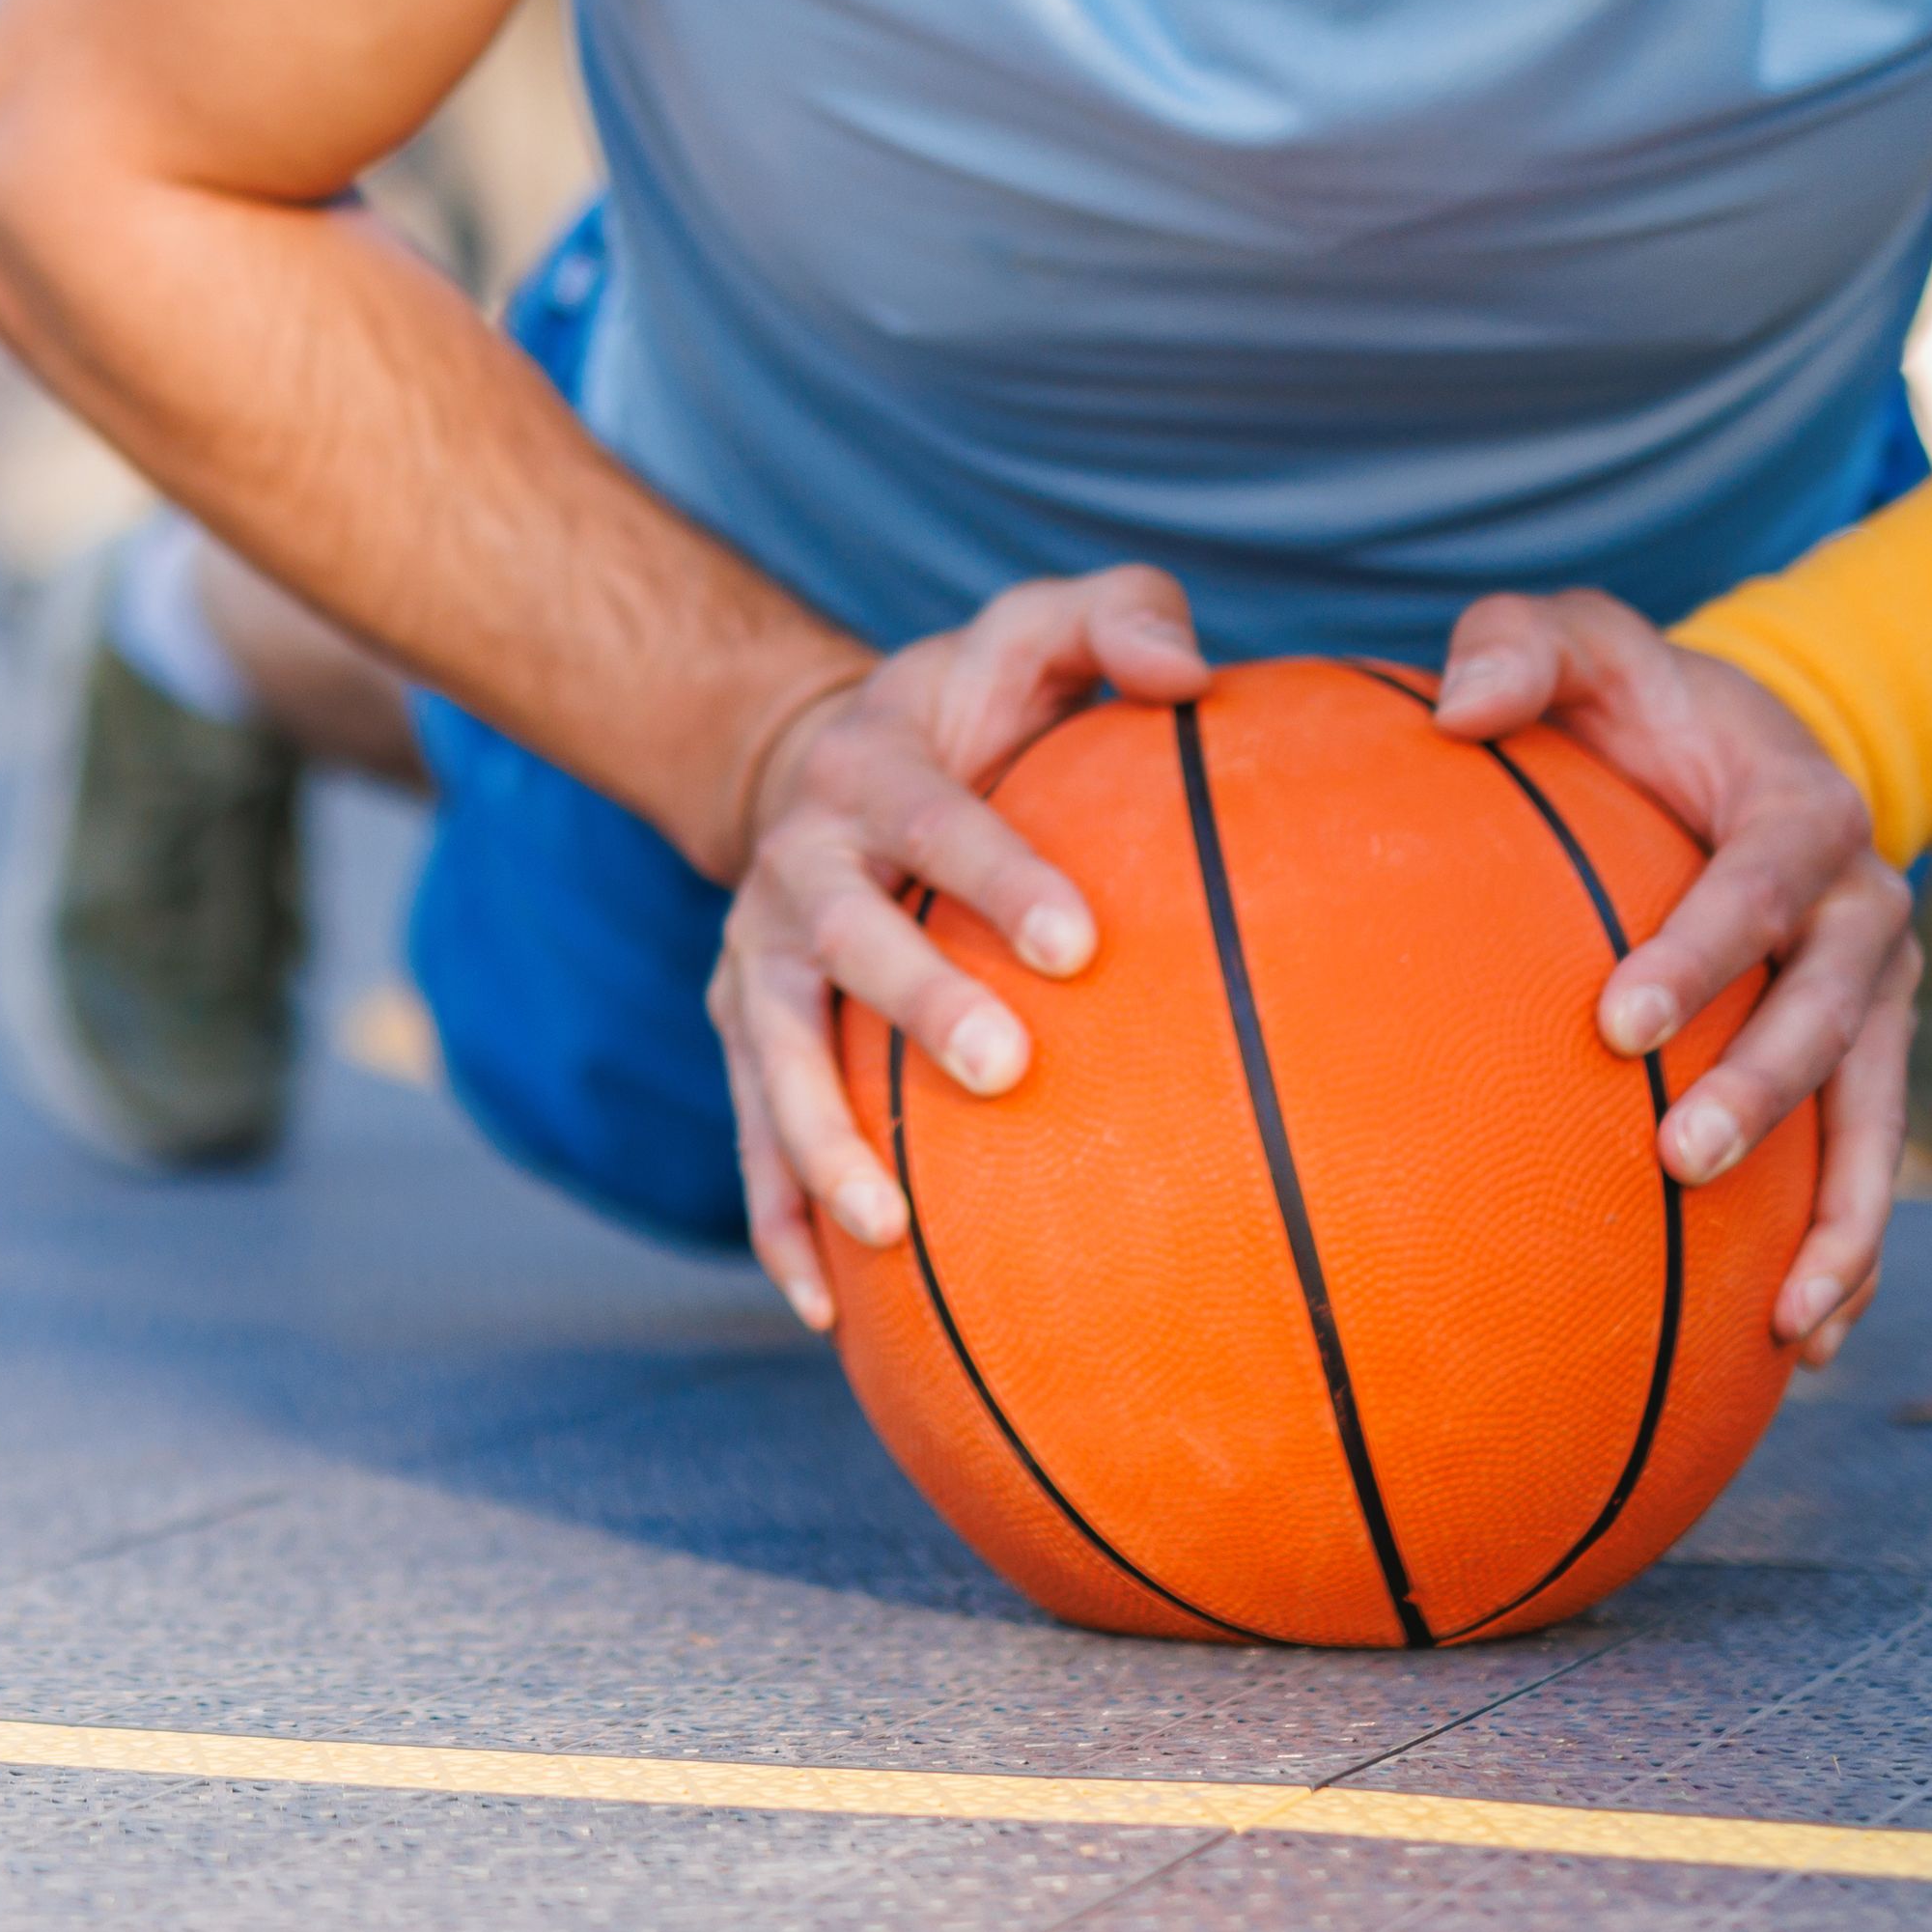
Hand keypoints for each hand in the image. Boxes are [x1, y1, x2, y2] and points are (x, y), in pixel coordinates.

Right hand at [709, 568, 1210, 1332]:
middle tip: (1006, 1069)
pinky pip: (749, 1135)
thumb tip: (1192, 673)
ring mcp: (754, 957)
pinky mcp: (739, 1033)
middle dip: (915, 1004)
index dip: (998, 873)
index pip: (935, 819)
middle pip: (844, 937)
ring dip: (820, 1141)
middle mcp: (796, 865)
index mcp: (870, 768)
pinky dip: (777, 1222)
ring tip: (885, 1229)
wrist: (815, 756)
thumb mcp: (1032, 633)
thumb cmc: (975, 707)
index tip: (1081, 942)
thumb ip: (1116, 617)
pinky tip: (829, 1314)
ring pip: (772, 1054)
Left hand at [1428, 587, 1914, 1365]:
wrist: (1742, 750)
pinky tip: (1797, 1351)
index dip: (1700, 950)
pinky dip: (1846, 1255)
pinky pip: (1867, 1170)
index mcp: (1805, 815)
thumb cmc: (1637, 702)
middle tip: (1678, 1160)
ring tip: (1787, 1317)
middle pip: (1828, 1016)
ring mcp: (1876, 1000)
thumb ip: (1519, 645)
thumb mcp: (1582, 640)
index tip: (1619, 1021)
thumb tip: (1456, 705)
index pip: (1759, 885)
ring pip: (1873, 1117)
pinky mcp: (1868, 1065)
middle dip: (1764, 1093)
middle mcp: (1863, 913)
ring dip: (1840, 1218)